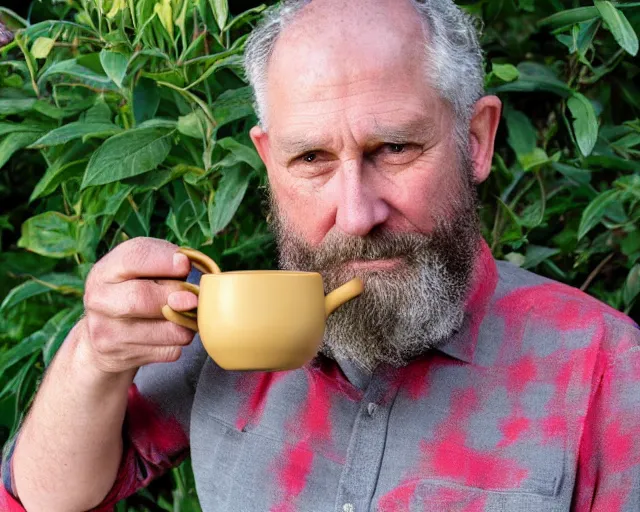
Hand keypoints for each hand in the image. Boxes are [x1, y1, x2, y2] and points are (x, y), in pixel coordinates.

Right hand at [80, 237, 198, 373]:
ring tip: (187, 313)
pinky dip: (180, 341)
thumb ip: (165, 262)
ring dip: (187, 321)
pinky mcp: (123, 357)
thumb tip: (188, 266)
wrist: (103, 337)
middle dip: (177, 295)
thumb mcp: (140, 269)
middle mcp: (100, 301)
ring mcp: (108, 333)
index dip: (165, 260)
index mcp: (105, 271)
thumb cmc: (132, 291)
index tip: (185, 264)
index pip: (134, 257)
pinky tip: (172, 331)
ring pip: (165, 329)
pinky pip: (170, 350)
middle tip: (193, 296)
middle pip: (142, 298)